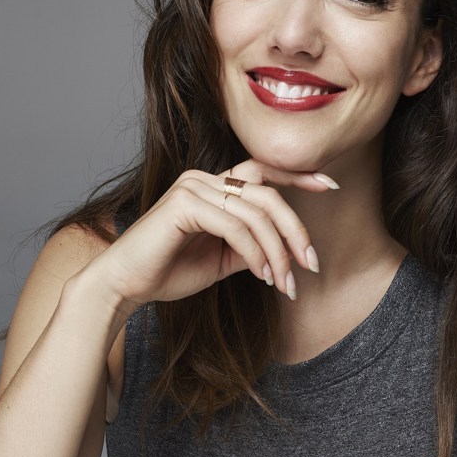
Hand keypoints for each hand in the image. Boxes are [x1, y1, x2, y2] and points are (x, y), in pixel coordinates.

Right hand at [85, 158, 336, 308]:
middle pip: (268, 194)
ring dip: (278, 252)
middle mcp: (203, 178)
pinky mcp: (184, 204)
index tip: (330, 185)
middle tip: (311, 264)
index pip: (263, 171)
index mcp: (212, 186)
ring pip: (256, 213)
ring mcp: (193, 187)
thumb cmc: (168, 272)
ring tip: (285, 283)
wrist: (125, 285)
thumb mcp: (221, 259)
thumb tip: (283, 251)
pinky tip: (262, 276)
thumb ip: (250, 246)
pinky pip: (236, 226)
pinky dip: (255, 253)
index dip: (298, 175)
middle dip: (296, 230)